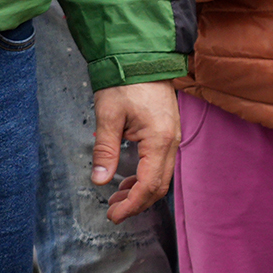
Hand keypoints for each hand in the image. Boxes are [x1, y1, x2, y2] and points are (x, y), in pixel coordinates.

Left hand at [91, 82, 180, 222]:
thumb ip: (105, 150)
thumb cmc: (124, 82)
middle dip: (137, 203)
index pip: (148, 185)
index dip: (131, 205)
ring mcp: (173, 136)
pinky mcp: (168, 132)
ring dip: (142, 191)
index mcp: (159, 140)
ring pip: (162, 176)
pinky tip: (129, 179)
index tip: (113, 216)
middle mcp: (171, 142)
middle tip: (113, 212)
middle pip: (160, 186)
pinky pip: (162, 163)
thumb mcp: (108, 116)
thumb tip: (99, 181)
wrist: (141, 57)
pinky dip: (147, 177)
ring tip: (118, 198)